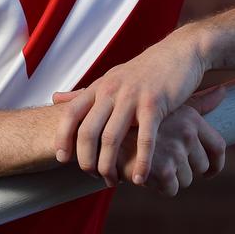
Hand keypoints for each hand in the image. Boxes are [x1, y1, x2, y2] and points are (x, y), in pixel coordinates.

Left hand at [51, 30, 209, 185]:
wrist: (179, 53)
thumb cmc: (144, 71)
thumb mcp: (111, 78)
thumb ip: (84, 92)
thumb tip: (55, 98)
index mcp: (100, 87)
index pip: (71, 113)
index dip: (63, 138)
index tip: (61, 159)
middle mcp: (112, 90)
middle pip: (88, 131)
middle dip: (86, 160)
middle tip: (91, 176)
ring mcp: (133, 97)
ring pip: (112, 138)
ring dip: (109, 165)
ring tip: (112, 181)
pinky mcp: (155, 104)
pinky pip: (145, 138)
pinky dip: (141, 162)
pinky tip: (139, 178)